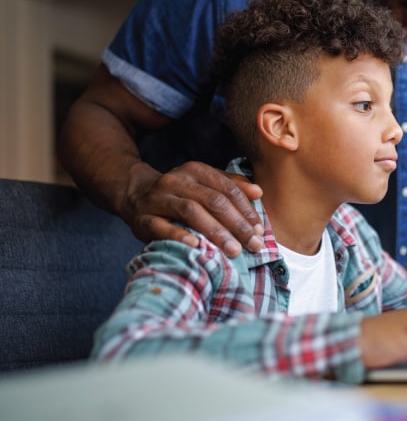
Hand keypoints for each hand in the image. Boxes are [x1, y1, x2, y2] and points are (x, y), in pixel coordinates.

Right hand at [123, 161, 263, 256]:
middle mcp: (177, 181)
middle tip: (253, 244)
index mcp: (196, 170)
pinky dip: (179, 235)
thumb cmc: (179, 193)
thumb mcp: (204, 183)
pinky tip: (196, 245)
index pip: (227, 189)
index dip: (246, 210)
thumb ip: (231, 186)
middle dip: (237, 224)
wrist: (134, 194)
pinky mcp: (142, 218)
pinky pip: (161, 226)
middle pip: (213, 201)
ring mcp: (158, 198)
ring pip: (191, 211)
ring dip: (216, 231)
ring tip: (234, 250)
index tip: (260, 229)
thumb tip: (258, 192)